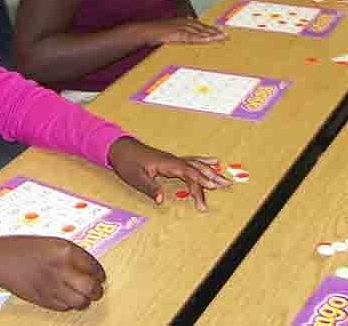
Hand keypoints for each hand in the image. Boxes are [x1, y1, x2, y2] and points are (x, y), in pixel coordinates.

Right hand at [0, 235, 105, 310]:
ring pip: (80, 302)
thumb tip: (90, 267)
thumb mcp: (53, 242)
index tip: (100, 275)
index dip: (99, 273)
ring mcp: (52, 286)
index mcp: (65, 251)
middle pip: (90, 288)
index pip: (93, 266)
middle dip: (97, 290)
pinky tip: (65, 295)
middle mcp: (61, 269)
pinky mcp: (44, 300)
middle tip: (96, 288)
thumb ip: (73, 254)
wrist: (2, 259)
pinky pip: (64, 307)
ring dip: (84, 299)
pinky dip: (68, 303)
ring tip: (81, 294)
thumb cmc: (25, 248)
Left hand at [108, 137, 230, 210]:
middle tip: (227, 185)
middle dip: (211, 177)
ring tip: (225, 179)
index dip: (200, 180)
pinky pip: (191, 162)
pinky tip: (212, 163)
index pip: (188, 172)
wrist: (120, 148)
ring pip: (196, 165)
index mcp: (166, 163)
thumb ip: (150, 188)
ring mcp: (173, 159)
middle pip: (196, 168)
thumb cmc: (127, 162)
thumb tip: (162, 200)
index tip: (212, 186)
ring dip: (211, 172)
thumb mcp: (135, 178)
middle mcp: (173, 160)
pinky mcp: (171, 161)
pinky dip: (203, 163)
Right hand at [139, 18, 226, 45]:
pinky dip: (202, 38)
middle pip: (203, 27)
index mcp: (183, 21)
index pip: (200, 25)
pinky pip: (193, 37)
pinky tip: (210, 40)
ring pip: (200, 32)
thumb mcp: (168, 30)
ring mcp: (182, 27)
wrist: (146, 31)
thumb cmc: (155, 32)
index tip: (220, 31)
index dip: (211, 28)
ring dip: (212, 34)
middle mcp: (184, 22)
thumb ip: (177, 30)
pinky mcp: (179, 34)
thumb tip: (184, 30)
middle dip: (215, 31)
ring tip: (222, 38)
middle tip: (226, 35)